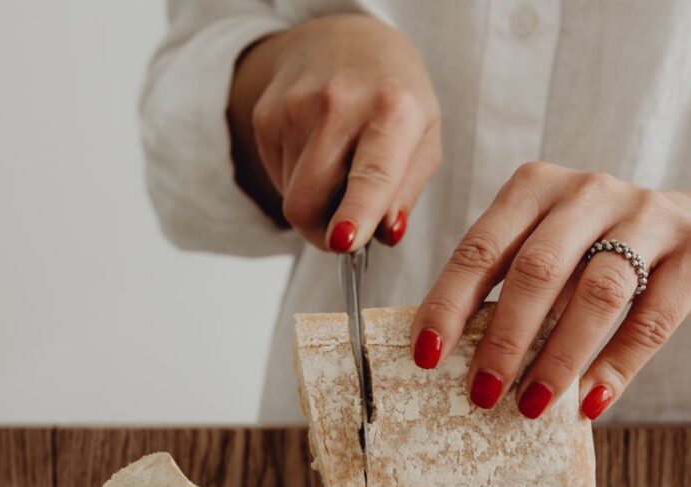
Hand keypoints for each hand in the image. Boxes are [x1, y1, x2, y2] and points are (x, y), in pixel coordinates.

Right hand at [229, 14, 440, 251]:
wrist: (343, 40)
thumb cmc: (394, 97)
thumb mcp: (424, 140)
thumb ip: (406, 193)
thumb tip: (386, 234)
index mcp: (392, 109)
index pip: (372, 172)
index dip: (356, 213)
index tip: (344, 242)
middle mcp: (339, 104)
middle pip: (310, 202)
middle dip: (324, 234)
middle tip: (347, 233)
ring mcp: (294, 108)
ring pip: (292, 198)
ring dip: (316, 205)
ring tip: (338, 173)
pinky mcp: (266, 116)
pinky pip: (279, 180)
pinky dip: (300, 182)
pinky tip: (318, 153)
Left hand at [411, 163, 690, 419]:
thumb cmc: (604, 254)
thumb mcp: (554, 251)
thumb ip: (510, 285)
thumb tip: (449, 354)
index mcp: (537, 186)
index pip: (482, 247)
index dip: (449, 303)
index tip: (426, 355)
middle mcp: (590, 191)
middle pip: (538, 268)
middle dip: (503, 337)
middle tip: (482, 393)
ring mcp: (650, 215)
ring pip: (596, 292)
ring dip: (558, 357)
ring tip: (532, 407)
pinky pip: (652, 318)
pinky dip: (617, 366)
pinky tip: (590, 404)